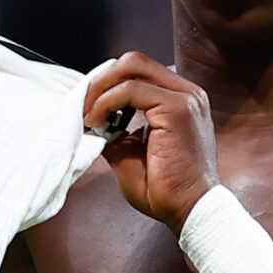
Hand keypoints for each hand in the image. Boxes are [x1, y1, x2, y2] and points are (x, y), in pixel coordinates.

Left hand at [83, 52, 218, 228]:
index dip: (108, 83)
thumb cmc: (165, 189)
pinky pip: (131, 90)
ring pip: (131, 68)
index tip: (89, 106)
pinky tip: (97, 122)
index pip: (139, 71)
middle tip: (83, 106)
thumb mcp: (130, 152)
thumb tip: (91, 118)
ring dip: (101, 89)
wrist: (189, 211)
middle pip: (134, 61)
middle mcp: (187, 93)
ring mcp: (185, 98)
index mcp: (180, 100)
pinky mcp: (178, 110)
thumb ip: (115, 129)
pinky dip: (107, 102)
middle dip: (101, 80)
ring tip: (88, 115)